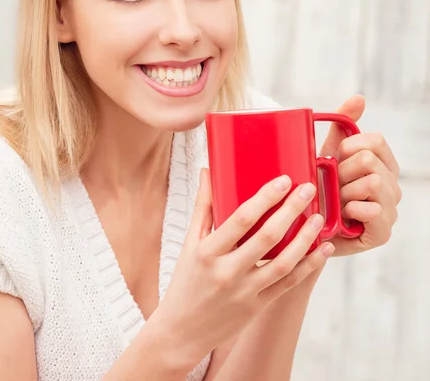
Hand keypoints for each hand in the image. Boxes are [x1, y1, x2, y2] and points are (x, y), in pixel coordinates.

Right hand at [152, 170, 334, 369]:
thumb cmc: (185, 282)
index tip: (283, 180)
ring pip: (283, 263)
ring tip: (319, 218)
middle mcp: (227, 272)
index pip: (241, 219)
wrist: (181, 332)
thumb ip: (203, 206)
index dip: (265, 198)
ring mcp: (245, 292)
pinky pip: (288, 284)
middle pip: (267, 237)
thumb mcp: (189, 243)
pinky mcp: (257, 306)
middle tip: (307, 190)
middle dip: (291, 210)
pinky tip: (323, 250)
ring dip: (305, 239)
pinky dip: (308, 266)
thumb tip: (207, 171)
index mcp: (208, 252)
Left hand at [319, 95, 400, 255]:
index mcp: (382, 164)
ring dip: (344, 192)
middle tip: (333, 186)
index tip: (335, 159)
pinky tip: (343, 216)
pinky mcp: (383, 232)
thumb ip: (343, 125)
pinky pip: (373, 210)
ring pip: (372, 182)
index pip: (376, 141)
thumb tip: (358, 98)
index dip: (348, 147)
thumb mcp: (327, 153)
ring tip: (336, 202)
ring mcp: (390, 209)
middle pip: (369, 160)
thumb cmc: (320, 189)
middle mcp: (391, 185)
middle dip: (342, 172)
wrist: (308, 226)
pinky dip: (351, 211)